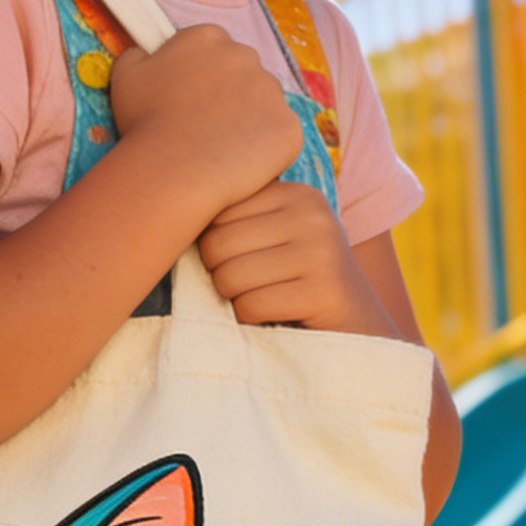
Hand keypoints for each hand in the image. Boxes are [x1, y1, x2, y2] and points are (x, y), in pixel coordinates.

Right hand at [110, 27, 304, 217]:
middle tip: (204, 125)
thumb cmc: (145, 120)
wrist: (176, 167)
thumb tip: (146, 54)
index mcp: (208, 38)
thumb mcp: (126, 76)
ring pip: (263, 104)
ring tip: (220, 148)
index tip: (187, 98)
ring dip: (247, 120)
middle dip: (228, 93)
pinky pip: (279, 136)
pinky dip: (264, 149)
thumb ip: (138, 55)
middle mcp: (246, 56)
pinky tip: (239, 164)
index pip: (210, 48)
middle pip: (241, 72)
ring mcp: (273, 92)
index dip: (198, 75)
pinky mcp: (289, 126)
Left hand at [196, 180, 399, 334]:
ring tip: (269, 299)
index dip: (215, 245)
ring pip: (228, 277)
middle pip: (215, 244)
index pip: (213, 209)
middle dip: (222, 275)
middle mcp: (311, 212)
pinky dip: (253, 320)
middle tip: (255, 286)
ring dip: (237, 300)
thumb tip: (162, 208)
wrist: (363, 332)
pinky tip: (279, 317)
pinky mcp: (323, 291)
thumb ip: (236, 218)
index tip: (246, 259)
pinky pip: (250, 306)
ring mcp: (321, 250)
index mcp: (295, 192)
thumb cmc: (301, 284)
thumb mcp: (276, 237)